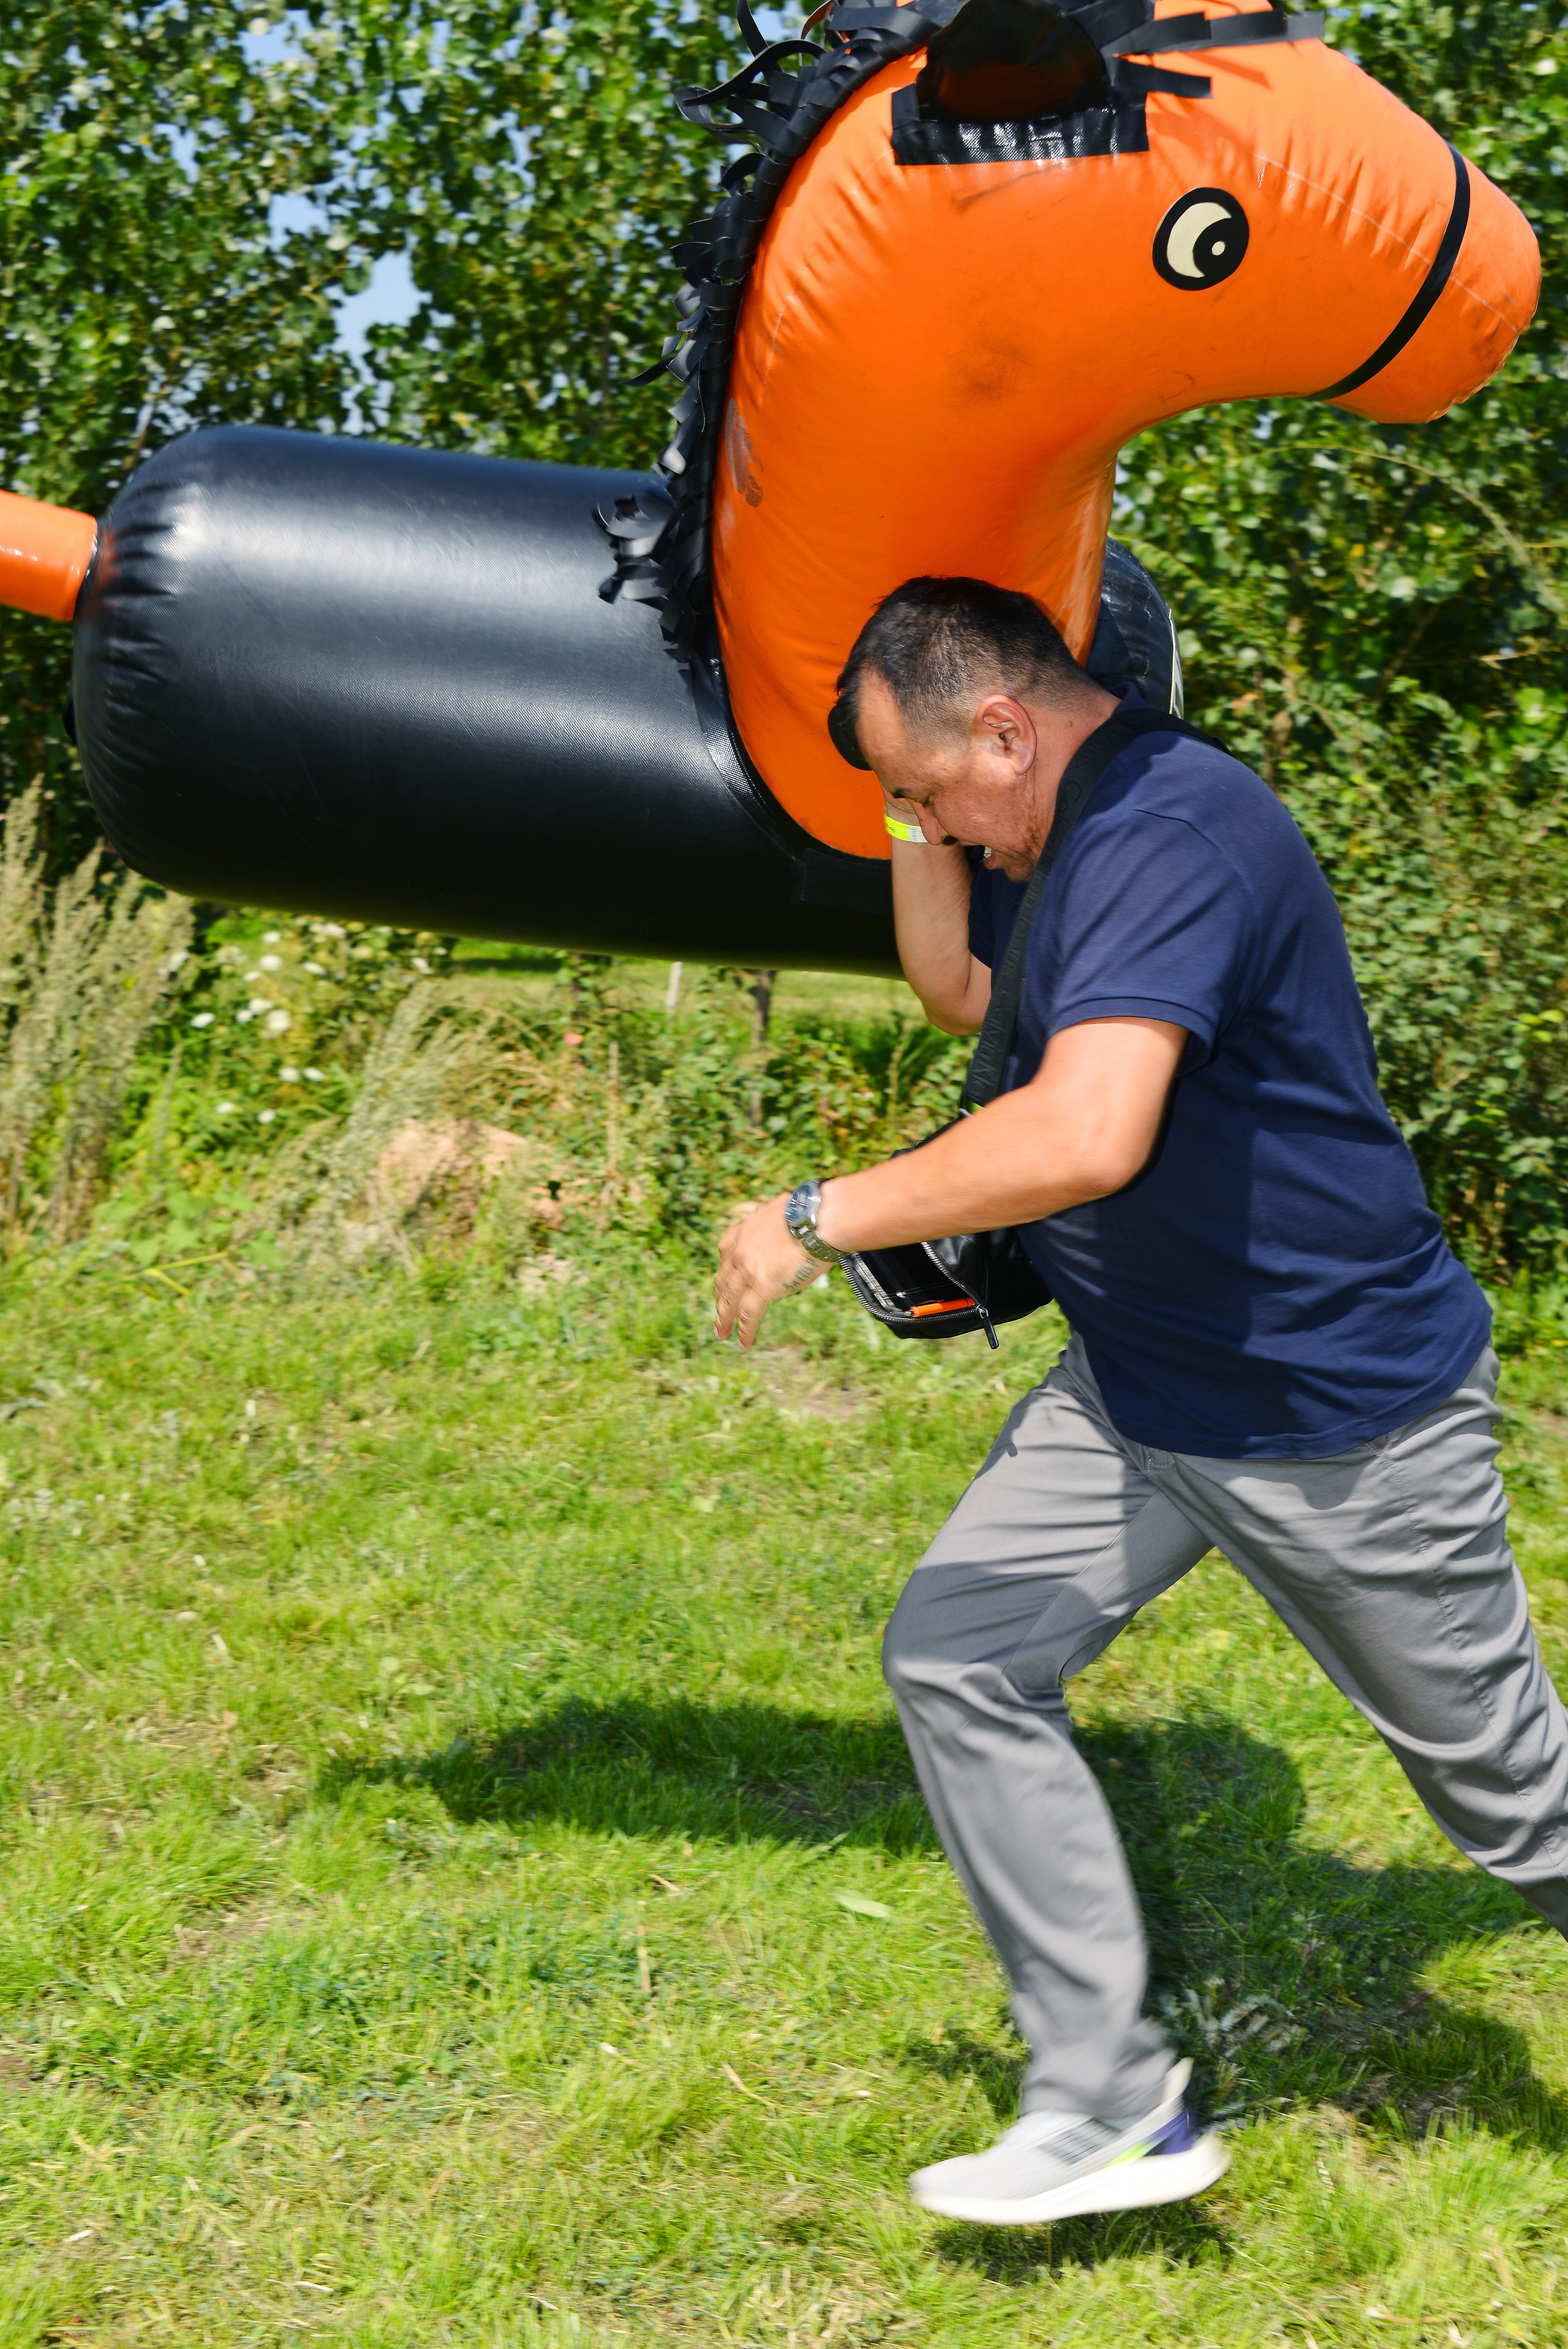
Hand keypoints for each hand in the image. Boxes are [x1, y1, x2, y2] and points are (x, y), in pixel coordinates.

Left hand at [715, 1192, 821, 1348]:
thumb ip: (779, 1222)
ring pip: (729, 1300)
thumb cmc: (812, 1212)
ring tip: (721, 1334)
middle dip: (720, 1297)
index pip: (725, 1250)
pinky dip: (744, 1331)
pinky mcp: (762, 1287)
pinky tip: (742, 1343)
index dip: (724, 1267)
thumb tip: (793, 1221)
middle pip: (724, 1279)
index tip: (724, 1277)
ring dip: (724, 1319)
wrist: (817, 1219)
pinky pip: (748, 1315)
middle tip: (719, 1311)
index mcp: (744, 1230)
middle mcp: (740, 1251)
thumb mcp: (785, 1210)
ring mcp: (748, 1270)